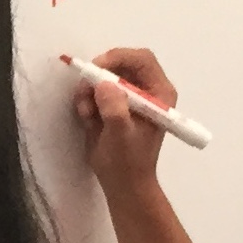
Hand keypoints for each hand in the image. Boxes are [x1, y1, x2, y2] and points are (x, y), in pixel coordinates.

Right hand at [74, 47, 171, 200]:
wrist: (123, 184)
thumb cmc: (128, 162)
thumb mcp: (121, 136)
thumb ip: (114, 109)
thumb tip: (104, 85)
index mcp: (159, 94)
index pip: (142, 59)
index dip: (118, 58)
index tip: (96, 69)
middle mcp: (147, 90)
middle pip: (121, 63)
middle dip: (99, 75)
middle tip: (83, 90)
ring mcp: (130, 96)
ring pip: (105, 76)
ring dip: (90, 90)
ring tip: (85, 112)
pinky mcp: (115, 104)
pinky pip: (97, 90)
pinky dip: (88, 99)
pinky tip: (87, 117)